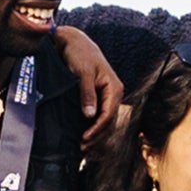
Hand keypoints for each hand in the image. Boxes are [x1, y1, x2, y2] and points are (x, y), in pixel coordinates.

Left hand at [54, 26, 123, 145]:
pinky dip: (94, 127)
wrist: (75, 43)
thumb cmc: (80, 54)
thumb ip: (87, 93)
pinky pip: (100, 116)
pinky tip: (85, 135)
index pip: (108, 115)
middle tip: (82, 148)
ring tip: (84, 146)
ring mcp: (108, 96)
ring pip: (106, 121)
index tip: (84, 139)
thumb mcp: (83, 72)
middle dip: (97, 136)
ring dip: (97, 134)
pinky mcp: (100, 97)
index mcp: (114, 88)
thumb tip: (90, 115)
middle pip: (110, 121)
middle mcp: (114, 94)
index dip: (97, 129)